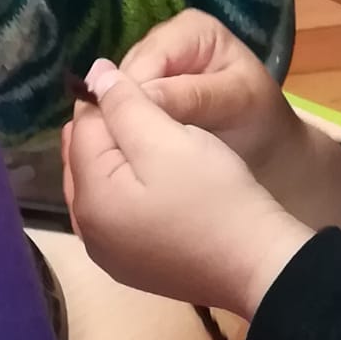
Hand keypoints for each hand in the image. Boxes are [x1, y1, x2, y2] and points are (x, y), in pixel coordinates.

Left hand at [63, 64, 311, 316]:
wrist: (257, 264)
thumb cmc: (214, 195)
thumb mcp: (168, 138)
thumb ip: (125, 104)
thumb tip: (93, 74)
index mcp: (90, 198)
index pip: (83, 127)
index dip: (110, 97)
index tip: (147, 86)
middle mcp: (88, 232)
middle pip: (85, 159)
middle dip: (110, 129)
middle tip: (157, 115)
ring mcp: (109, 255)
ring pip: (100, 185)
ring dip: (118, 158)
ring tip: (160, 143)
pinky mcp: (133, 265)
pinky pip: (117, 213)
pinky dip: (128, 189)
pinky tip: (157, 182)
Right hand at [111, 11, 302, 181]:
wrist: (265, 142)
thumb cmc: (258, 117)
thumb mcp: (236, 103)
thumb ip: (191, 98)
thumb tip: (141, 97)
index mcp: (192, 29)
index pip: (149, 60)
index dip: (135, 97)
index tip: (132, 137)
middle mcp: (163, 39)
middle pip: (126, 74)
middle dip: (126, 110)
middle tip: (129, 151)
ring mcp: (149, 64)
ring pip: (115, 91)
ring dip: (120, 121)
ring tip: (130, 153)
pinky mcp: (140, 90)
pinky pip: (118, 106)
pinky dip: (122, 126)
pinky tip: (128, 148)